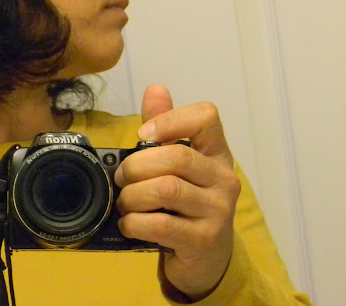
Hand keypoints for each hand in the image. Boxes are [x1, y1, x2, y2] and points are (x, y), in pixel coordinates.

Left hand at [114, 84, 240, 299]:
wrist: (207, 258)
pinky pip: (161, 224)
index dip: (170, 118)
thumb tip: (155, 88)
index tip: (142, 135)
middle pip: (177, 156)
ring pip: (166, 189)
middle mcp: (225, 179)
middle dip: (136, 166)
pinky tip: (129, 224)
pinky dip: (134, 222)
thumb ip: (164, 126)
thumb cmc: (186, 202)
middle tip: (120, 178)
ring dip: (132, 196)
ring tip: (125, 202)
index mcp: (217, 153)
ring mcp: (219, 211)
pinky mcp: (205, 241)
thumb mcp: (176, 163)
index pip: (207, 117)